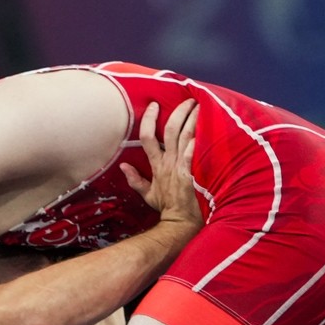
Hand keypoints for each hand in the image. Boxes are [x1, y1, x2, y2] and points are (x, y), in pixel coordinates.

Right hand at [121, 100, 201, 232]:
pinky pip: (192, 155)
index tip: (154, 105)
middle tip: (188, 101)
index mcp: (157, 164)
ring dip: (191, 120)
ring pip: (184, 137)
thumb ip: (135, 179)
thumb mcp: (148, 194)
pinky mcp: (191, 175)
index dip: (148, 118)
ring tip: (199, 106)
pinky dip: (195, 143)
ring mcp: (180, 168)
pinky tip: (201, 130)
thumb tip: (123, 166)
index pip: (146, 136)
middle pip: (169, 130)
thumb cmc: (168, 208)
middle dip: (178, 112)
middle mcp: (168, 162)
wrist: (180, 223)